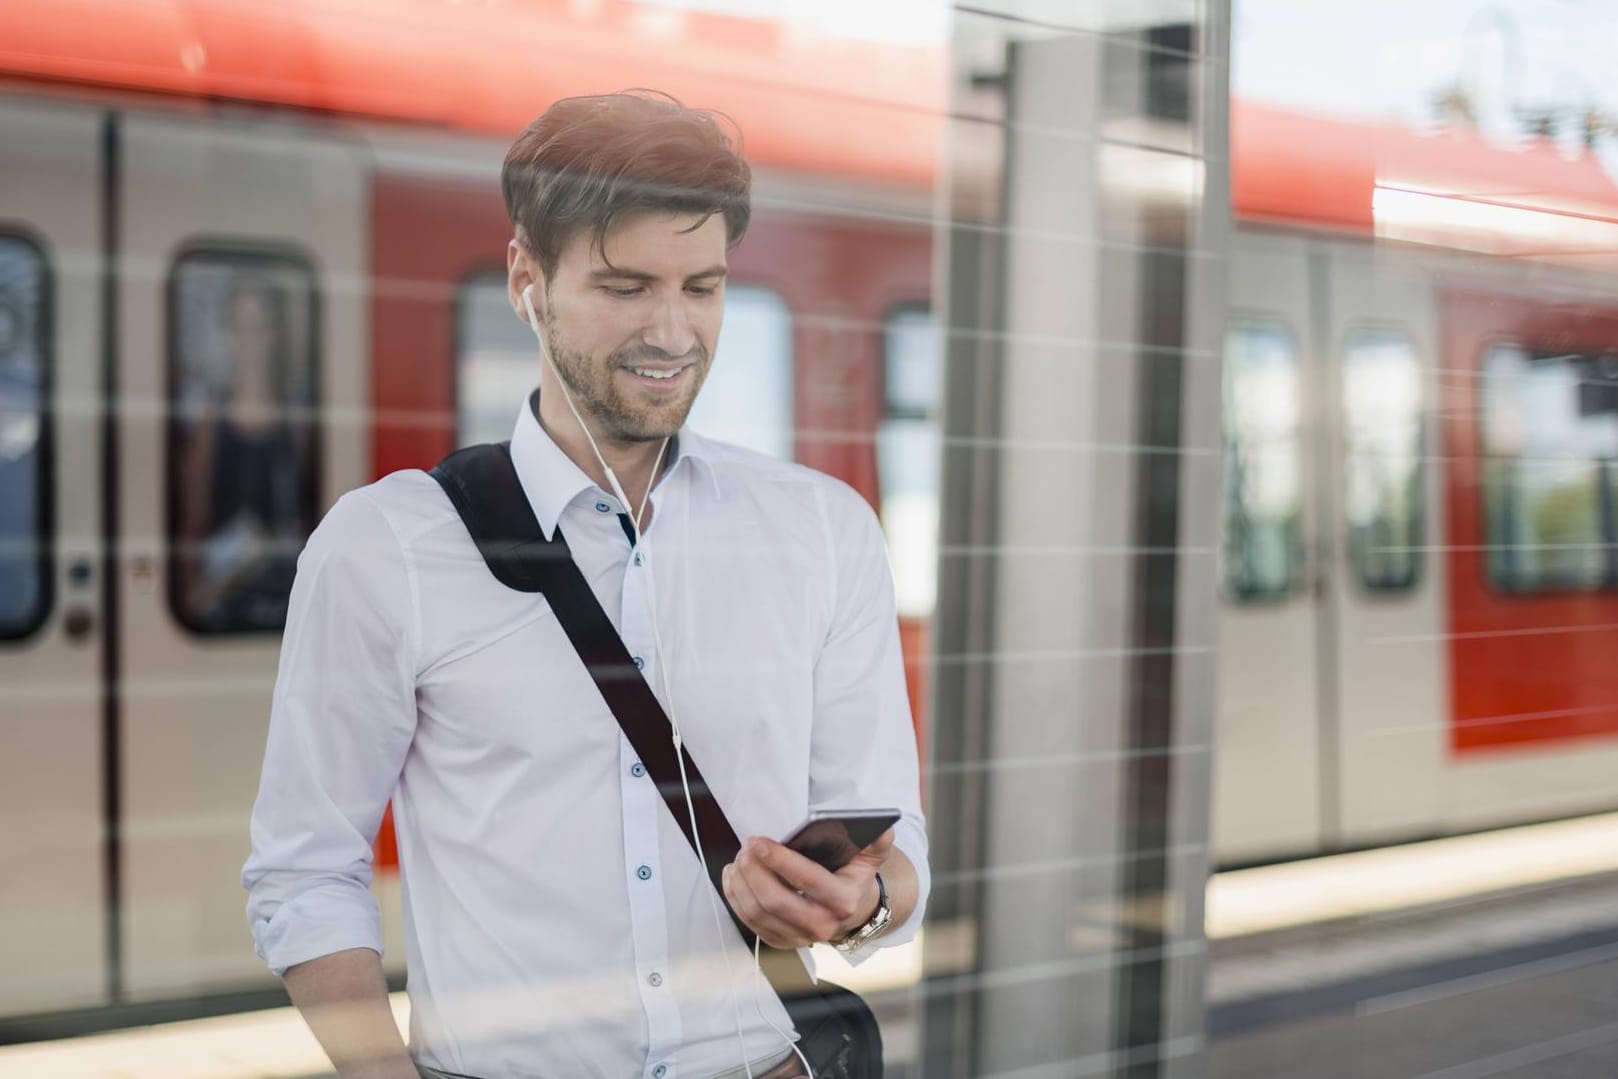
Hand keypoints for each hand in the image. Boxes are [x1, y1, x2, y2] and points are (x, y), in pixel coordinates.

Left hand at [721, 828, 894, 948]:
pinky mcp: (781, 941)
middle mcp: (821, 925)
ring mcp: (799, 937)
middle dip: (754, 871)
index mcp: (843, 900)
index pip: (806, 880)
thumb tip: (883, 827)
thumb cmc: (852, 877)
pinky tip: (735, 876)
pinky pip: (750, 922)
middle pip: (775, 900)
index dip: (779, 860)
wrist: (851, 911)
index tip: (760, 842)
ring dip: (742, 883)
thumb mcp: (870, 856)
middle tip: (746, 846)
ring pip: (758, 912)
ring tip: (740, 858)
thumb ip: (877, 841)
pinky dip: (736, 897)